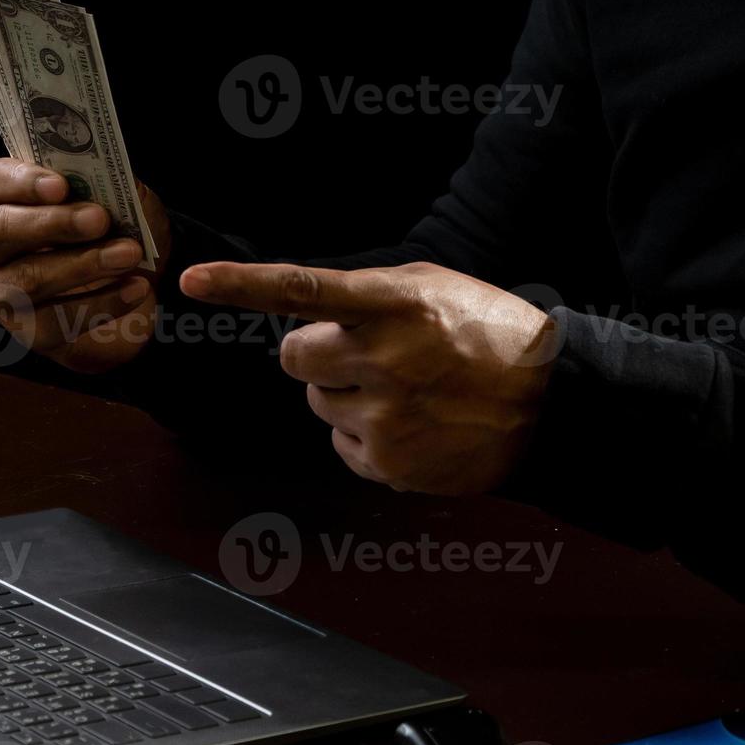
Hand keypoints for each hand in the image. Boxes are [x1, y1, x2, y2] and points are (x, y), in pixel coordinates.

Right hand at [0, 159, 171, 372]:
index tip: (61, 185)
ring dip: (83, 265)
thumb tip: (108, 180)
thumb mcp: (113, 194)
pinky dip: (103, 303)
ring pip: (27, 279)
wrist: (133, 282)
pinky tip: (136, 287)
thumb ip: (104, 183)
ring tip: (128, 254)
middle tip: (99, 219)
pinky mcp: (26, 329)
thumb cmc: (109, 227)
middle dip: (52, 224)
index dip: (22, 182)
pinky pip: (57, 319)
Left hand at [180, 261, 559, 495]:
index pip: (303, 291)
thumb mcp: (434, 287)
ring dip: (347, 395)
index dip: (242, 285)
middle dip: (315, 354)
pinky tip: (413, 425)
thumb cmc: (488, 336)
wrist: (552, 405)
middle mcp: (385, 359)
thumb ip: (367, 296)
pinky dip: (367, 436)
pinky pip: (341, 445)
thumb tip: (306, 319)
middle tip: (362, 354)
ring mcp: (385, 417)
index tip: (191, 280)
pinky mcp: (388, 464)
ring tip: (407, 392)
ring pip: (319, 403)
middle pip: (294, 357)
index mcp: (395, 304)